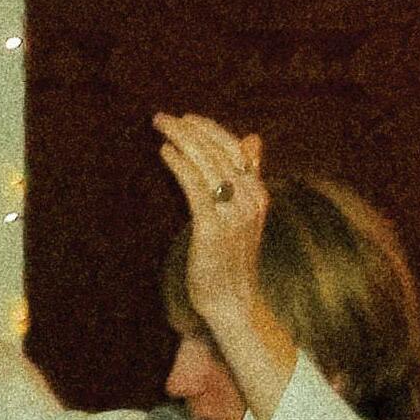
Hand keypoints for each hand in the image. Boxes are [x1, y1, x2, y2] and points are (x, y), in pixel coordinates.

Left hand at [154, 113, 266, 328]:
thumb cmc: (232, 260)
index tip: (186, 118)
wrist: (233, 302)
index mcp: (259, 194)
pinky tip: (166, 152)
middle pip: (219, 151)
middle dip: (190, 129)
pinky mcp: (213, 229)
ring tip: (161, 126)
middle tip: (162, 117)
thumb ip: (248, 176)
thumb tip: (253, 138)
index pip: (235, 148)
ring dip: (182, 139)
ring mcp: (234, 215)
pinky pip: (196, 187)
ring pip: (208, 164)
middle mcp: (251, 200)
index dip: (209, 129)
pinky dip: (180, 165)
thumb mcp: (245, 214)